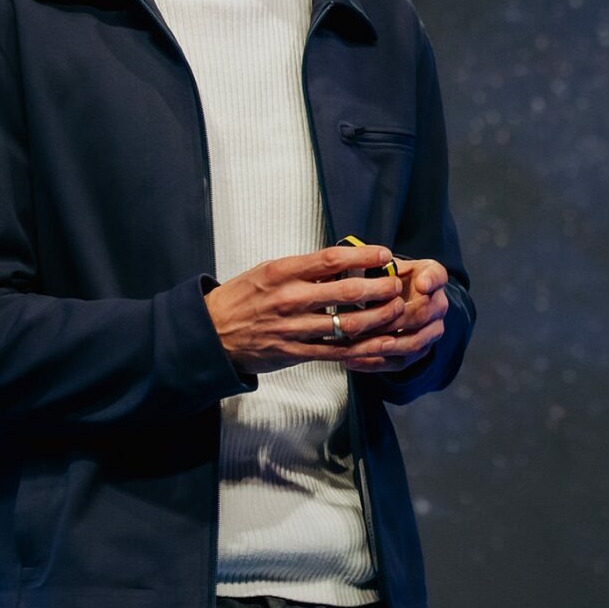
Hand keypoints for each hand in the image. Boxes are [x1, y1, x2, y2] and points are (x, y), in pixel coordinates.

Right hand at [204, 244, 407, 374]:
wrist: (211, 334)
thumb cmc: (243, 297)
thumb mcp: (268, 271)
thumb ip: (305, 268)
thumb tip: (343, 262)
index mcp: (282, 272)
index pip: (332, 259)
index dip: (364, 256)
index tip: (384, 255)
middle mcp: (290, 299)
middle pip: (347, 292)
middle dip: (380, 288)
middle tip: (397, 285)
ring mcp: (294, 328)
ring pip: (347, 325)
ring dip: (379, 318)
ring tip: (396, 310)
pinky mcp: (296, 353)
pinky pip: (336, 352)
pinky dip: (362, 348)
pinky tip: (381, 342)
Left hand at [337, 257, 450, 374]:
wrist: (400, 298)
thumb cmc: (388, 279)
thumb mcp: (385, 265)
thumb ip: (378, 266)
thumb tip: (360, 268)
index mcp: (432, 277)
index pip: (436, 277)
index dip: (430, 282)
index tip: (421, 284)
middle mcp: (438, 305)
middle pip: (420, 315)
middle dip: (390, 320)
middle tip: (361, 324)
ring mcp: (432, 330)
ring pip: (412, 343)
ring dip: (380, 346)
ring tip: (353, 348)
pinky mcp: (419, 351)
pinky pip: (399, 362)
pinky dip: (374, 362)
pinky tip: (351, 360)